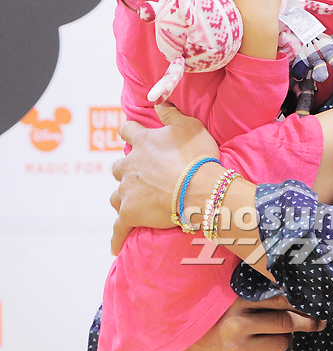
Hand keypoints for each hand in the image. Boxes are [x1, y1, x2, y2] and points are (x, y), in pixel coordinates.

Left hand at [110, 103, 218, 253]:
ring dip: (123, 198)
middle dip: (126, 172)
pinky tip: (115, 247)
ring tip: (133, 206)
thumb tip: (159, 102)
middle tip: (140, 178)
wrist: (199, 190)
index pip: (127, 131)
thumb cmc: (197, 157)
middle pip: (118, 168)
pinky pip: (118, 228)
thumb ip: (171, 114)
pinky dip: (117, 237)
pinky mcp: (130, 214)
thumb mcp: (189, 126)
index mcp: (143, 143)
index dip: (128, 132)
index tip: (129, 133)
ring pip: (116, 196)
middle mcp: (130, 165)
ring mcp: (127, 191)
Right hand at [170, 294, 325, 350]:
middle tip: (319, 322)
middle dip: (307, 323)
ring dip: (285, 337)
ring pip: (282, 343)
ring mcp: (237, 348)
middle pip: (286, 323)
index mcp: (237, 302)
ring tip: (272, 333)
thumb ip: (258, 292)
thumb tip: (296, 292)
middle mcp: (237, 325)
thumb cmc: (217, 314)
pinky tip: (258, 346)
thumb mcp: (232, 297)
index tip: (316, 306)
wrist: (187, 341)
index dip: (301, 304)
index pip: (279, 300)